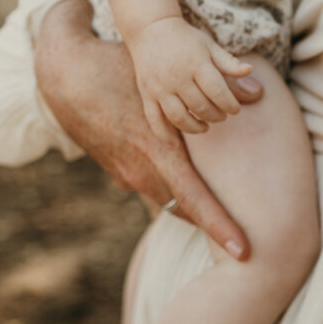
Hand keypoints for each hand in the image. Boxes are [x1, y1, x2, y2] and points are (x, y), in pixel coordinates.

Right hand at [34, 0, 262, 255]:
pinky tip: (179, 171)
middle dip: (214, 221)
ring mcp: (128, 177)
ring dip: (191, 200)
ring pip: (170, 198)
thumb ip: (213, 92)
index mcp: (158, 154)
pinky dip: (169, 184)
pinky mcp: (118, 174)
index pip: (196, 200)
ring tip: (218, 206)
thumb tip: (259, 92)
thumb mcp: (163, 84)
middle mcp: (143, 173)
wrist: (63, 76)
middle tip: (243, 238)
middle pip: (187, 208)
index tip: (245, 251)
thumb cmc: (118, 72)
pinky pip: (153, 187)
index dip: (221, 227)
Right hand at [128, 16, 252, 140]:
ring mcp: (159, 87)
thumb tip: (250, 70)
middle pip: (200, 106)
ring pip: (178, 117)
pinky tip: (175, 141)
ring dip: (195, 127)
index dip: (229, 104)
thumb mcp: (209, 45)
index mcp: (195, 63)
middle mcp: (176, 77)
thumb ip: (228, 62)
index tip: (235, 109)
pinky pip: (154, 119)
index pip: (216, 91)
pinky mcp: (146, 94)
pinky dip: (164, 134)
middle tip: (222, 116)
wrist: (150, 29)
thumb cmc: (186, 40)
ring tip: (205, 126)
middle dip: (215, 116)